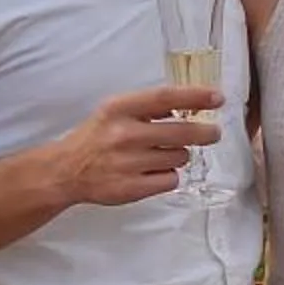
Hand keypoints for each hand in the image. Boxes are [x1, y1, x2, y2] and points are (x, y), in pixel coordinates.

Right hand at [52, 86, 220, 205]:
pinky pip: (171, 180)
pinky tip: (152, 172)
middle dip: (204, 133)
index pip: (165, 97)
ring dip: (178, 156)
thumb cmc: (96, 138)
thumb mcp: (115, 112)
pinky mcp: (132, 188)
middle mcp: (124, 134)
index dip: (195, 96)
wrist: (66, 171)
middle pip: (181, 132)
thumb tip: (190, 103)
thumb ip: (148, 107)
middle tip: (213, 133)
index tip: (218, 98)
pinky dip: (168, 176)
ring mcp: (128, 163)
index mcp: (119, 109)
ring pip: (179, 157)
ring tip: (159, 155)